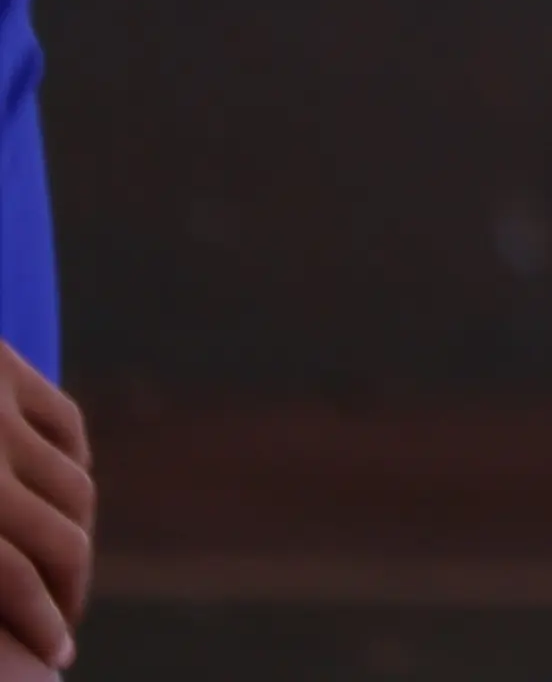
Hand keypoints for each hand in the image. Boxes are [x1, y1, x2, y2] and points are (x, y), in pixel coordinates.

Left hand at [0, 340, 89, 669]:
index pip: (10, 580)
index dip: (39, 627)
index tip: (54, 659)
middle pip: (59, 539)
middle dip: (68, 594)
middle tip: (62, 629)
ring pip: (74, 487)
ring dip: (77, 539)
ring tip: (64, 573)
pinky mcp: (2, 366)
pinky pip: (68, 428)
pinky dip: (73, 471)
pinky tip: (62, 502)